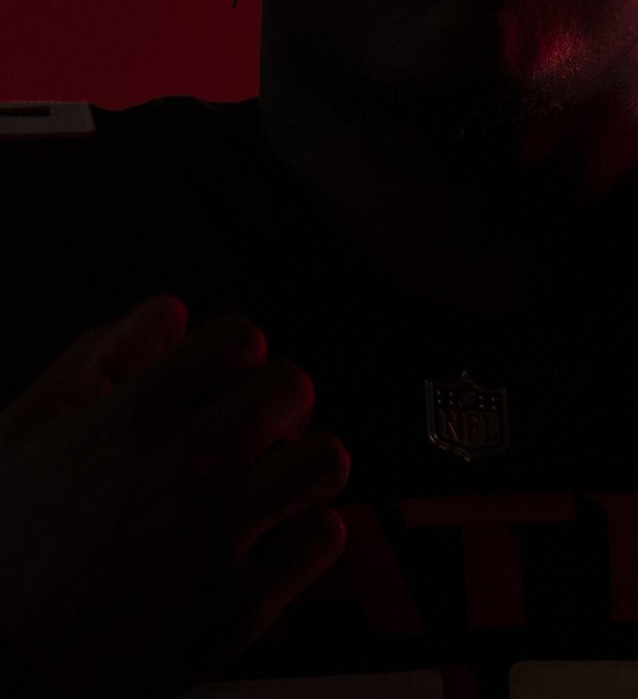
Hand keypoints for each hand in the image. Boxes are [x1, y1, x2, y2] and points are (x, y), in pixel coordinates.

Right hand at [0, 295, 351, 698]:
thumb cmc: (3, 553)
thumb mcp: (17, 439)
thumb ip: (91, 363)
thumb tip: (168, 313)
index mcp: (128, 423)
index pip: (237, 339)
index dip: (234, 355)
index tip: (224, 379)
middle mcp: (184, 471)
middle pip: (292, 387)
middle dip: (276, 401)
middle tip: (254, 429)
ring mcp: (219, 538)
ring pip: (324, 459)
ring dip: (303, 463)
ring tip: (272, 482)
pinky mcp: (243, 604)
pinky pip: (325, 535)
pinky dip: (307, 532)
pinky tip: (272, 538)